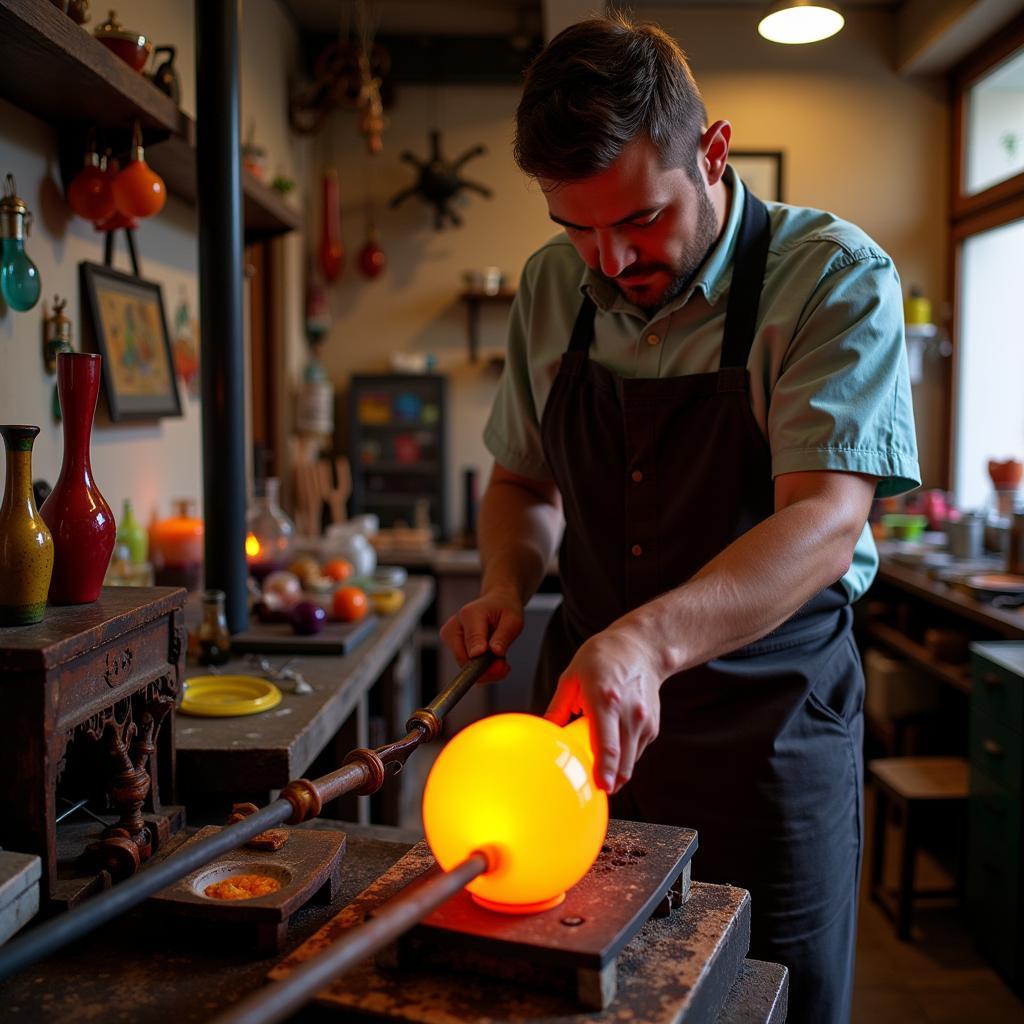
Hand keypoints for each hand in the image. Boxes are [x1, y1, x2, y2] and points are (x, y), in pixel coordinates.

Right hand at [440, 587, 523, 682]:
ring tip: (499, 658)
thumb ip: (503, 636)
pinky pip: (464, 664)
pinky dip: (479, 667)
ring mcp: (450, 635)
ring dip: (484, 668)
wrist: (496, 602)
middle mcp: (454, 624)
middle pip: (465, 658)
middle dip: (486, 668)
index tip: (489, 664)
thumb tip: (495, 652)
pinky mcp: (450, 643)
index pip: (472, 640)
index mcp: (470, 614)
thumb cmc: (504, 609)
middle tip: (504, 665)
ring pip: (464, 665)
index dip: (480, 656)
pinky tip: (491, 659)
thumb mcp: (513, 620)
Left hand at [545, 626, 662, 792]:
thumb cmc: (605, 657)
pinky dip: (623, 757)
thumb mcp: (572, 674)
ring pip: (630, 762)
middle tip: (591, 787)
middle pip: (623, 763)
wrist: (642, 648)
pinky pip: (635, 752)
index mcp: (605, 700)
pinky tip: (612, 744)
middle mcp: (629, 714)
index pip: (609, 745)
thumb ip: (558, 705)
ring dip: (616, 772)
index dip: (605, 771)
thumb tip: (545, 728)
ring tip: (599, 765)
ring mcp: (644, 722)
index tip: (601, 788)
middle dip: (609, 782)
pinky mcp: (652, 727)